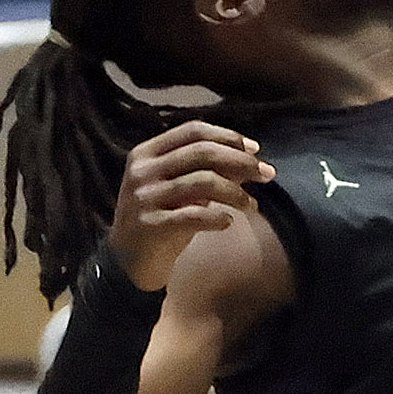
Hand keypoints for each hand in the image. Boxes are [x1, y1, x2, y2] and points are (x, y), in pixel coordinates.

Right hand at [108, 120, 275, 292]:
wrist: (126, 263)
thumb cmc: (160, 218)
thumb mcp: (179, 188)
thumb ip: (206, 170)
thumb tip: (251, 156)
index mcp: (146, 152)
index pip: (193, 131)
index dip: (228, 136)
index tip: (255, 149)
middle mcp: (142, 170)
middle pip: (202, 152)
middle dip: (241, 161)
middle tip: (265, 174)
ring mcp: (143, 197)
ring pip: (202, 182)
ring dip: (235, 192)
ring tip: (251, 205)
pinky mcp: (149, 225)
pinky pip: (193, 215)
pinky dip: (217, 216)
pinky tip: (227, 222)